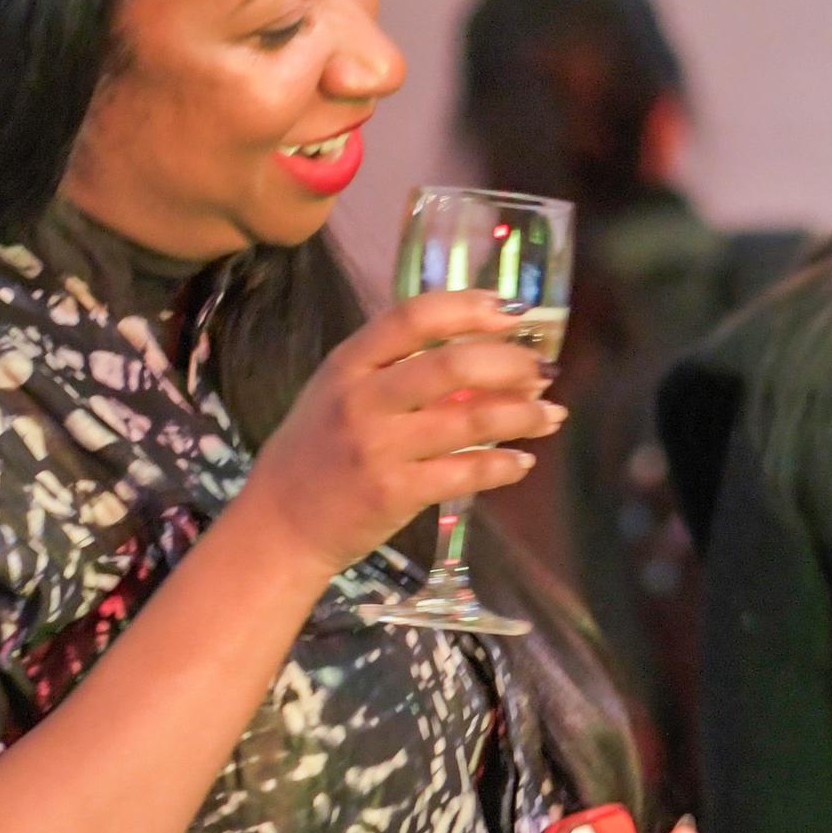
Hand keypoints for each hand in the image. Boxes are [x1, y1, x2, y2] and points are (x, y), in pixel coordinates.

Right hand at [234, 289, 564, 578]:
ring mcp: (379, 448)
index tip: (511, 309)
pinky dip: (504, 466)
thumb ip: (394, 369)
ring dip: (523, 414)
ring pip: (471, 421)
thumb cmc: (316, 452)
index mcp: (348, 364)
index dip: (469, 307)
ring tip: (551, 413)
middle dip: (511, 363)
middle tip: (543, 369)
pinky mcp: (396, 494)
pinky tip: (522, 462)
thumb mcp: (338, 393)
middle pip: (452, 365)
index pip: (413, 317)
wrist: (280, 524)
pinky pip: (466, 473)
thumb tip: (481, 353)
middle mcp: (363, 400)